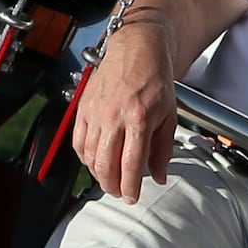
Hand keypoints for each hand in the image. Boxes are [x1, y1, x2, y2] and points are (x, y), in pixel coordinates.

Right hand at [72, 23, 182, 202]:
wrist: (137, 50)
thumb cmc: (154, 79)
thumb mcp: (169, 115)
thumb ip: (163, 149)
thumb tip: (158, 176)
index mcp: (139, 118)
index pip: (130, 164)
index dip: (129, 187)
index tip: (132, 197)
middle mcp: (114, 116)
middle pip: (106, 164)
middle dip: (112, 186)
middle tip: (119, 192)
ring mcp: (95, 112)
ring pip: (89, 156)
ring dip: (97, 174)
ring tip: (108, 179)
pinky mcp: (84, 108)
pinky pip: (78, 141)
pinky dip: (84, 157)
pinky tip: (94, 161)